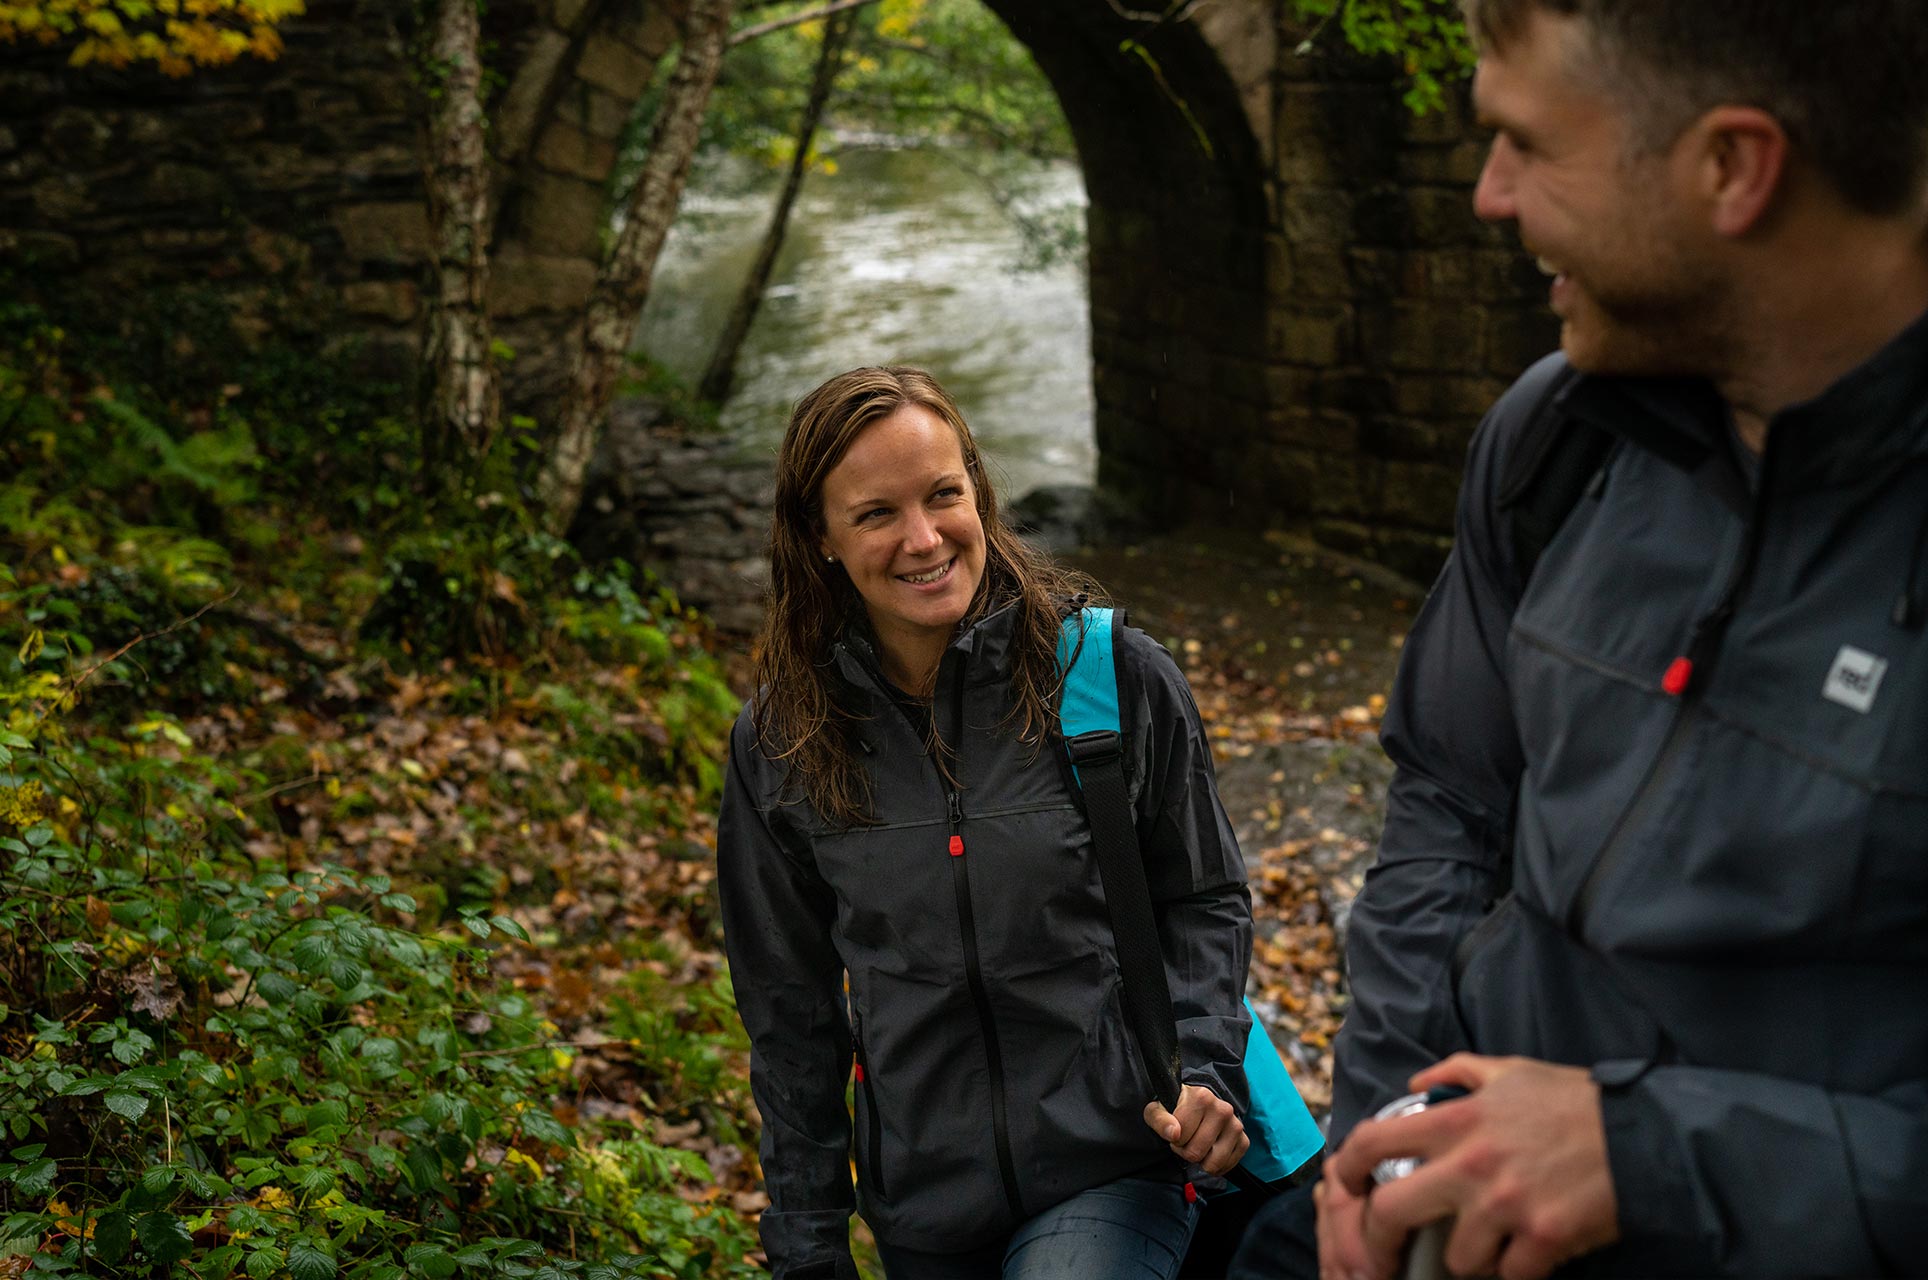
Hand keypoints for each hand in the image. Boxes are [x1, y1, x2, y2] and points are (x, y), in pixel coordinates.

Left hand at [1143, 1083, 1248, 1174]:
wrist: (1197, 1107)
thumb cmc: (1176, 1109)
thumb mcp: (1157, 1110)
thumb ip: (1160, 1120)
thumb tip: (1173, 1133)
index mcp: (1202, 1097)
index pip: (1179, 1137)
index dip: (1173, 1139)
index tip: (1176, 1130)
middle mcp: (1223, 1109)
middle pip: (1195, 1153)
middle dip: (1185, 1151)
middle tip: (1186, 1139)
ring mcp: (1236, 1125)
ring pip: (1212, 1163)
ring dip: (1201, 1160)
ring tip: (1197, 1144)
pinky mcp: (1244, 1140)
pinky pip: (1227, 1167)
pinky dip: (1215, 1166)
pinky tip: (1210, 1151)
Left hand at [1323, 1055, 1620, 1279]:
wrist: (1644, 1139)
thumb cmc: (1575, 1103)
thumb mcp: (1510, 1071)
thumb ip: (1456, 1072)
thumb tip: (1415, 1086)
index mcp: (1456, 1120)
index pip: (1374, 1140)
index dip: (1347, 1166)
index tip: (1348, 1183)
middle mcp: (1470, 1163)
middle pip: (1391, 1213)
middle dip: (1378, 1240)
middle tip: (1385, 1253)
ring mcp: (1504, 1205)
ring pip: (1456, 1257)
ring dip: (1469, 1258)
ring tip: (1490, 1245)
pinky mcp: (1542, 1240)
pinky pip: (1509, 1276)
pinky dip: (1516, 1271)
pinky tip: (1529, 1255)